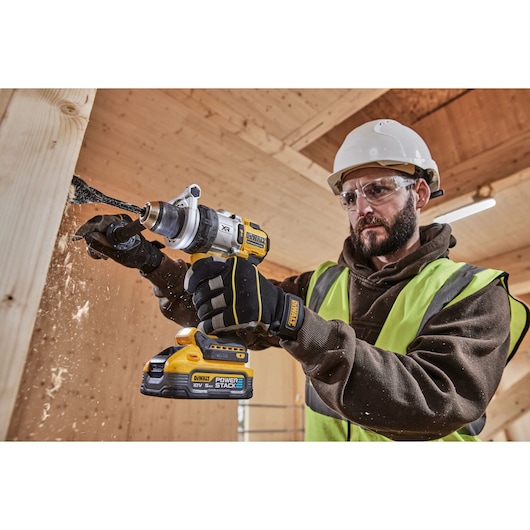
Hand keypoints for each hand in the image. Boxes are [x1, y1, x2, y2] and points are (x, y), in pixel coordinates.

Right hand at [73, 214, 163, 272]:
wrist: (145, 259)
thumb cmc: (136, 255)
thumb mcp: (119, 253)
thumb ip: (103, 245)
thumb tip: (88, 237)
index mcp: (120, 222)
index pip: (99, 221)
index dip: (86, 228)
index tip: (76, 237)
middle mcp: (115, 221)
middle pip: (93, 227)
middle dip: (92, 242)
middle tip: (97, 254)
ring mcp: (111, 227)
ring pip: (93, 234)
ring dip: (94, 247)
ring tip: (104, 256)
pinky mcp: (109, 234)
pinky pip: (96, 238)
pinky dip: (96, 248)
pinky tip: (104, 255)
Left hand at [184, 256, 303, 339]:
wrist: (278, 308)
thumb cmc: (256, 292)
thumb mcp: (243, 274)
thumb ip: (223, 273)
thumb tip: (195, 280)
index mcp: (235, 265)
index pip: (204, 267)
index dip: (192, 278)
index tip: (190, 287)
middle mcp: (237, 278)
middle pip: (203, 290)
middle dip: (199, 301)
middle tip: (202, 305)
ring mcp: (240, 296)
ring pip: (207, 307)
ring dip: (204, 315)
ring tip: (207, 316)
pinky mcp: (241, 315)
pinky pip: (215, 322)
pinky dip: (209, 326)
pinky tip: (209, 327)